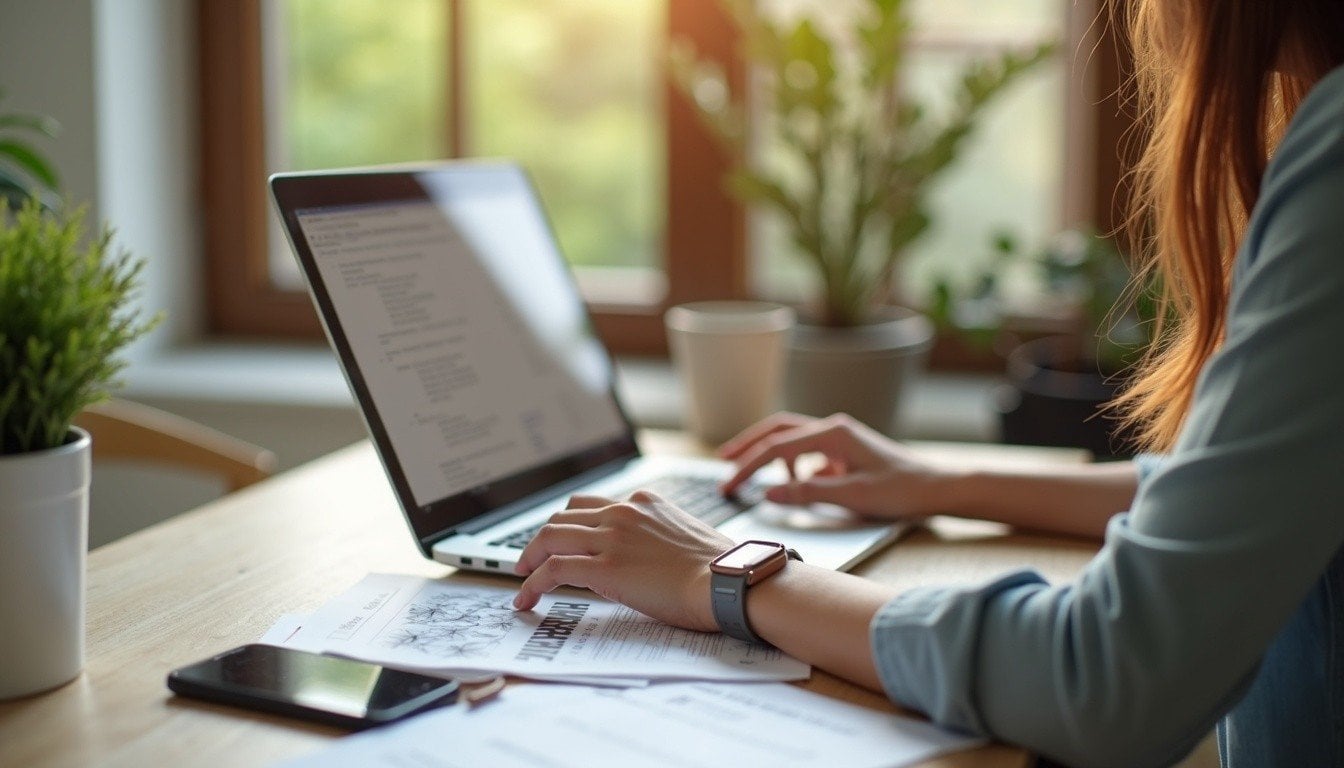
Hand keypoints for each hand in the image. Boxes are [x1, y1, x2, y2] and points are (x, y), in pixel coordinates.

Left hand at [512, 492, 733, 631]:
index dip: (566, 524)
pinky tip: (527, 598)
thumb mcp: (682, 535)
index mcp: (643, 501)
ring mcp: (611, 538)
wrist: (728, 581)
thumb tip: (638, 558)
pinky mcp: (604, 568)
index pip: (588, 504)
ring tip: (523, 579)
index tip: (557, 541)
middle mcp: (623, 512)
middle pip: (562, 517)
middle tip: (531, 561)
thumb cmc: (718, 568)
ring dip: (529, 559)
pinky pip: (553, 569)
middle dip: (542, 540)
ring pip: (549, 537)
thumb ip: (653, 536)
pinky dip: (532, 583)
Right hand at [718, 412, 959, 519]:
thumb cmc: (901, 491)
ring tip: (753, 477)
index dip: (748, 467)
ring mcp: (840, 438)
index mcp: (833, 434)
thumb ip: (807, 493)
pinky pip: (810, 453)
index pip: (777, 448)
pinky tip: (796, 486)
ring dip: (770, 455)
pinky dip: (795, 467)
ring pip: (792, 438)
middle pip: (778, 429)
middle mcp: (833, 428)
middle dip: (749, 445)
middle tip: (723, 461)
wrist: (937, 489)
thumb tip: (768, 492)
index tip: (728, 484)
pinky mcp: (846, 450)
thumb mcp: (851, 497)